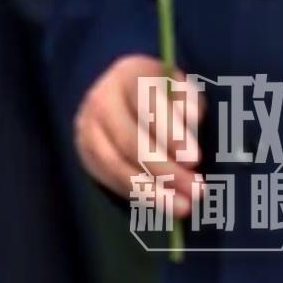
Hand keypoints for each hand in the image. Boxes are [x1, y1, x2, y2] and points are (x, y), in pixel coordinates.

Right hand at [74, 54, 200, 215]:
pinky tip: (161, 203)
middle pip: (129, 139)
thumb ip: (189, 104)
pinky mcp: (85, 150)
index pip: (146, 104)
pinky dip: (135, 193)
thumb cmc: (166, 96)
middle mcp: (101, 98)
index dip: (170, 132)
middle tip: (197, 191)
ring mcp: (87, 125)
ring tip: (183, 207)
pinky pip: (107, 177)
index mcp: (129, 75)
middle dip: (165, 169)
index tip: (195, 160)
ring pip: (114, 163)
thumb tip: (190, 118)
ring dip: (150, 189)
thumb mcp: (183, 91)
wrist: (130, 98)